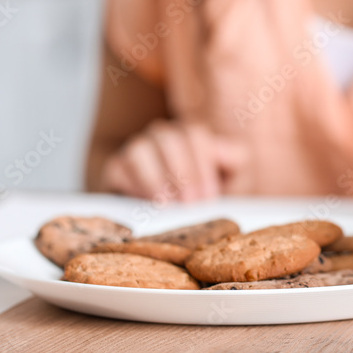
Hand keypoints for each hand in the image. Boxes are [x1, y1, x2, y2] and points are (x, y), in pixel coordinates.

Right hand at [100, 120, 243, 201]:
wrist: (175, 217)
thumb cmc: (207, 195)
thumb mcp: (232, 177)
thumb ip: (235, 159)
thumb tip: (222, 152)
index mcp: (192, 135)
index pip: (195, 135)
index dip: (201, 166)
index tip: (207, 197)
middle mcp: (164, 136)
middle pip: (169, 140)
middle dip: (182, 173)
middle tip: (190, 204)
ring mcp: (138, 149)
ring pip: (140, 149)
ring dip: (156, 179)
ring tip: (167, 205)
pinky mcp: (116, 168)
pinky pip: (118, 169)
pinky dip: (132, 186)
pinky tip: (147, 205)